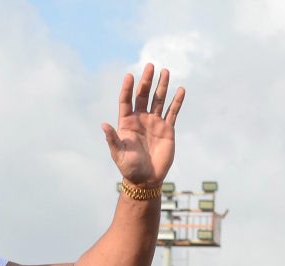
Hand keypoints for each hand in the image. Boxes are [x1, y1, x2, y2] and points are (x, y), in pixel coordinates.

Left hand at [102, 63, 183, 186]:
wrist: (146, 179)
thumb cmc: (129, 168)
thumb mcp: (119, 154)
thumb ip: (113, 139)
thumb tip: (104, 125)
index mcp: (127, 124)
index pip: (126, 102)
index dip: (127, 89)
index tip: (129, 75)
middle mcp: (141, 120)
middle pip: (143, 96)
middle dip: (146, 81)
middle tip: (150, 66)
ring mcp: (155, 123)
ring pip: (159, 100)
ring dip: (162, 86)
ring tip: (165, 71)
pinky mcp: (167, 129)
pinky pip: (173, 112)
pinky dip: (177, 101)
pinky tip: (181, 90)